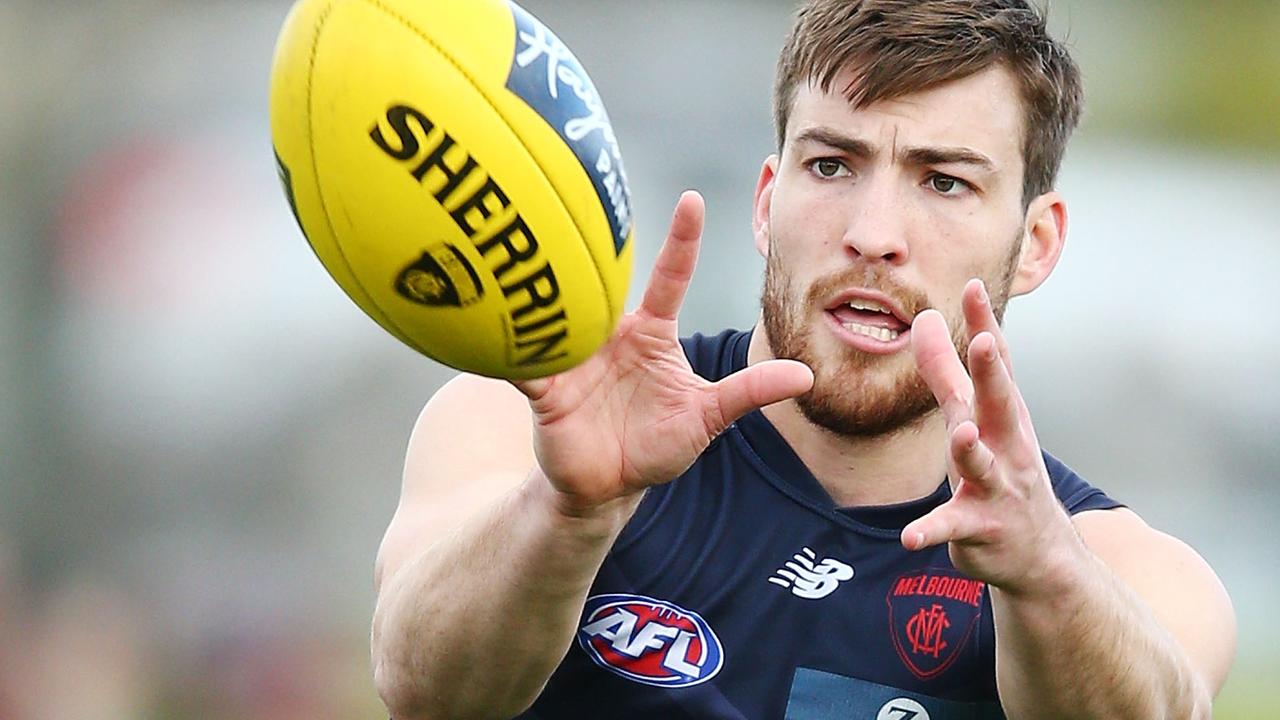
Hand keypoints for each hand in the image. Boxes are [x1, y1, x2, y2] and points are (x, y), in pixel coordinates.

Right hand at [513, 191, 813, 516]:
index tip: (692, 199)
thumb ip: (748, 393)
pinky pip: (525, 361)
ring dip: (551, 285)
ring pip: (559, 311)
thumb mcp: (706, 417)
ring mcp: (572, 358)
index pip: (668, 278)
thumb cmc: (656, 445)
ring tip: (540, 244)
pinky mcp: (544, 388)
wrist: (606, 488)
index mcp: (650, 334)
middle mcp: (609, 335)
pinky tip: (499, 324)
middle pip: (603, 281)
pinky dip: (514, 346)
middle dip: (598, 244)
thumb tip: (804, 374)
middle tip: (595, 202)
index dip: (681, 240)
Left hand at [901, 279, 1084, 594]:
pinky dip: (932, 531)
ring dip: (972, 449)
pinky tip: (909, 539)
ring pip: (982, 465)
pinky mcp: (979, 528)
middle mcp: (1006, 446)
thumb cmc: (1002, 471)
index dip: (985, 324)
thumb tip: (926, 317)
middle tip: (985, 341)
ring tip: (961, 434)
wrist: (1041, 555)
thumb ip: (945, 369)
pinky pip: (953, 528)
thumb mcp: (972, 417)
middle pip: (1000, 403)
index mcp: (1001, 414)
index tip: (973, 285)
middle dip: (993, 373)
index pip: (995, 363)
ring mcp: (997, 488)